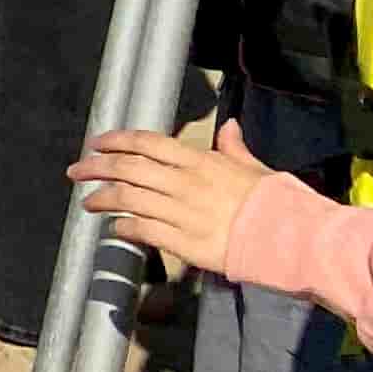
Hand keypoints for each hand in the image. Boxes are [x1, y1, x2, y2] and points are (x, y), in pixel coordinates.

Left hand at [69, 122, 278, 278]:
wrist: (296, 239)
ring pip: (129, 199)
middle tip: (76, 171)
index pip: (147, 142)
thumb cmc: (278, 203)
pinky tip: (116, 227)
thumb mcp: (256, 168)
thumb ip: (234, 149)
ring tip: (88, 202)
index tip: (96, 143)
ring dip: (103, 198)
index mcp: (202, 162)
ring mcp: (184, 213)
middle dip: (96, 168)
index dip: (116, 141)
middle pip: (128, 169)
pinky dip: (124, 227)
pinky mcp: (187, 243)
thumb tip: (230, 128)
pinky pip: (144, 231)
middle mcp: (187, 184)